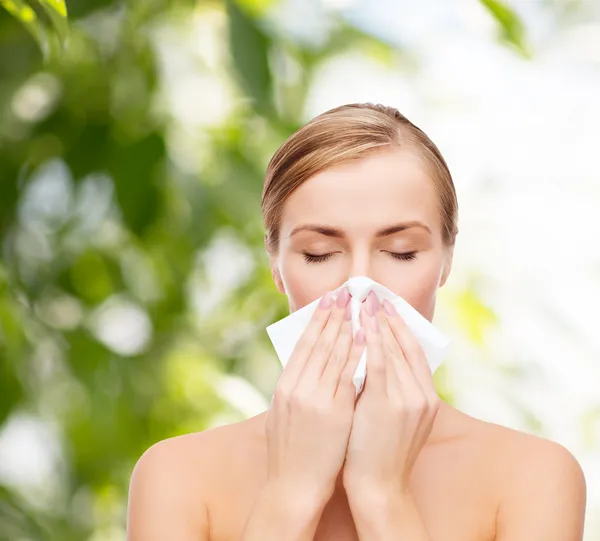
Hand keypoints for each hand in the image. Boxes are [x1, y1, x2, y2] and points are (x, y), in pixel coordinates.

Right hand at [265, 287, 365, 503]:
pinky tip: (365, 338)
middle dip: (333, 316)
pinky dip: (357, 354)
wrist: (292, 486)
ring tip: (357, 307)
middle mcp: (297, 388)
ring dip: (347, 327)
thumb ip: (297, 386)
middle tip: (344, 293)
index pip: (303, 345)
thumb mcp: (284, 412)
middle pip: (318, 343)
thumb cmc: (290, 450)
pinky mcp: (333, 412)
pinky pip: (348, 376)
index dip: (316, 320)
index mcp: (284, 386)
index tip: (327, 300)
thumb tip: (310, 363)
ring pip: (334, 354)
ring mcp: (315, 399)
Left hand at [342, 291, 440, 498]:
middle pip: (405, 345)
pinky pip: (379, 364)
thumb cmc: (380, 452)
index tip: (387, 304)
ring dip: (378, 322)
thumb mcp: (397, 419)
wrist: (379, 487)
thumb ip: (393, 389)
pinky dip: (372, 341)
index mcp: (426, 397)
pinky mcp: (388, 405)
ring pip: (393, 350)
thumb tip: (375, 359)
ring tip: (365, 300)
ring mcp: (408, 400)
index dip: (400, 325)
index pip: (414, 350)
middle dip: (388, 317)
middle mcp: (422, 395)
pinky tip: (363, 324)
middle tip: (374, 293)